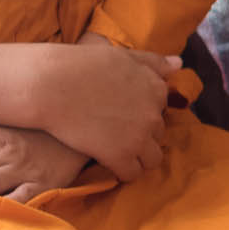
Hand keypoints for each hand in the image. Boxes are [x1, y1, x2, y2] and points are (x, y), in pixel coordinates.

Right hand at [27, 35, 178, 180]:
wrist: (49, 85)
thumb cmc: (80, 65)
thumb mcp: (122, 56)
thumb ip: (152, 62)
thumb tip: (179, 65)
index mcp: (156, 89)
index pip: (161, 109)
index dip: (141, 113)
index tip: (123, 114)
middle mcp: (153, 114)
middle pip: (158, 134)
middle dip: (141, 135)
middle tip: (116, 133)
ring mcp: (138, 137)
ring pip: (152, 159)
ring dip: (137, 157)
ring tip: (117, 153)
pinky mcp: (120, 155)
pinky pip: (132, 174)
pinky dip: (122, 171)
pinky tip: (108, 164)